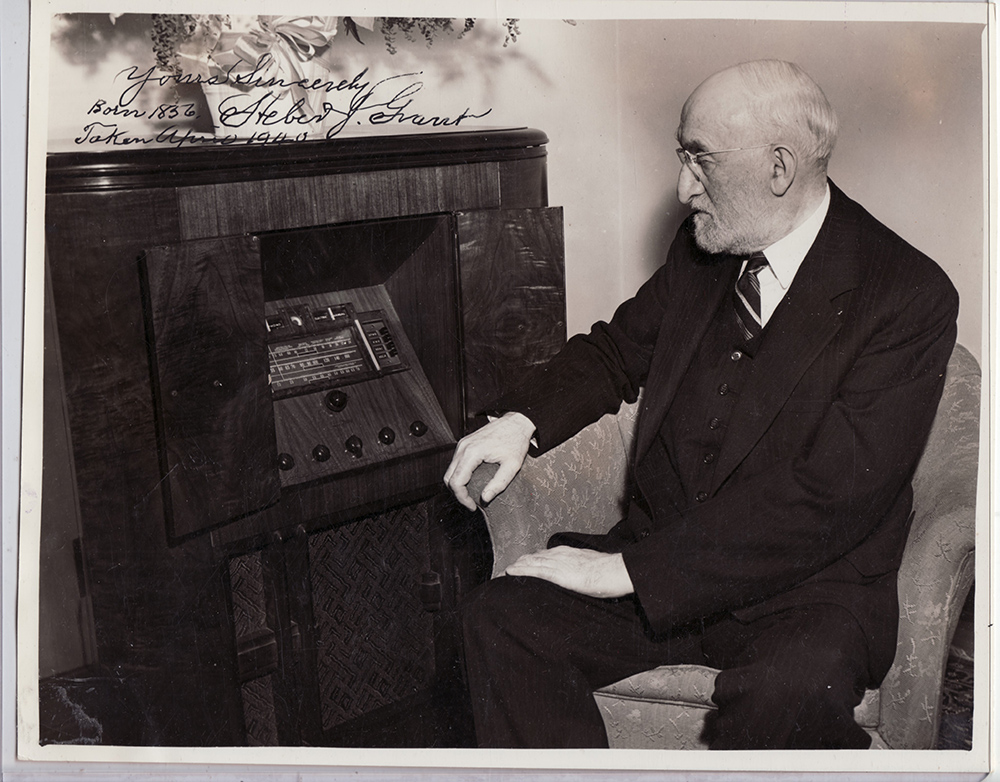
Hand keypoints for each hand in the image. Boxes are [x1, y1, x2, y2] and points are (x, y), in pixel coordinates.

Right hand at [443, 411, 535, 510]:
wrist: (516, 422)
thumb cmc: (515, 441)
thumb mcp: (512, 466)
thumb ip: (499, 484)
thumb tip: (485, 498)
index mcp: (472, 453)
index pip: (456, 482)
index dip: (462, 498)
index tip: (473, 506)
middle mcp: (463, 447)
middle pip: (448, 477)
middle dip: (457, 493)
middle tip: (471, 502)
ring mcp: (462, 444)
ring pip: (450, 470)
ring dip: (457, 484)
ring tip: (471, 494)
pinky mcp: (465, 443)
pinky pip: (455, 463)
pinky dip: (459, 475)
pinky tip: (471, 481)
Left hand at [505, 546, 634, 598]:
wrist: (614, 571)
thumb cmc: (609, 571)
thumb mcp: (593, 565)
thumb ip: (583, 568)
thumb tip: (581, 575)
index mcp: (569, 553)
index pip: (546, 555)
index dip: (533, 559)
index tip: (524, 562)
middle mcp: (560, 554)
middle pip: (535, 557)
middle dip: (522, 562)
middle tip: (510, 567)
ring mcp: (558, 563)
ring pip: (531, 563)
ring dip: (517, 566)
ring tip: (506, 571)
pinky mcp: (557, 573)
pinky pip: (534, 570)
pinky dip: (521, 570)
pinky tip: (510, 571)